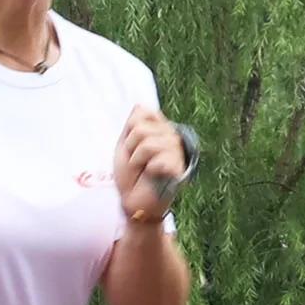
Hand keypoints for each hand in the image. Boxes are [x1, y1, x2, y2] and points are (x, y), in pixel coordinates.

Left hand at [112, 105, 182, 225]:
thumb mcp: (125, 145)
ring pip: (147, 143)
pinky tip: (153, 176)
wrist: (133, 200)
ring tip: (143, 169)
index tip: (131, 147)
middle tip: (136, 162)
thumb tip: (139, 104)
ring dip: (137, 159)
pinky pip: (157, 158)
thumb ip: (132, 125)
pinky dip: (148, 169)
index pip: (141, 112)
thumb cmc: (130, 175)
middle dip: (130, 148)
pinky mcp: (179, 167)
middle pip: (140, 128)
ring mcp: (178, 151)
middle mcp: (172, 136)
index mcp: (160, 129)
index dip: (128, 131)